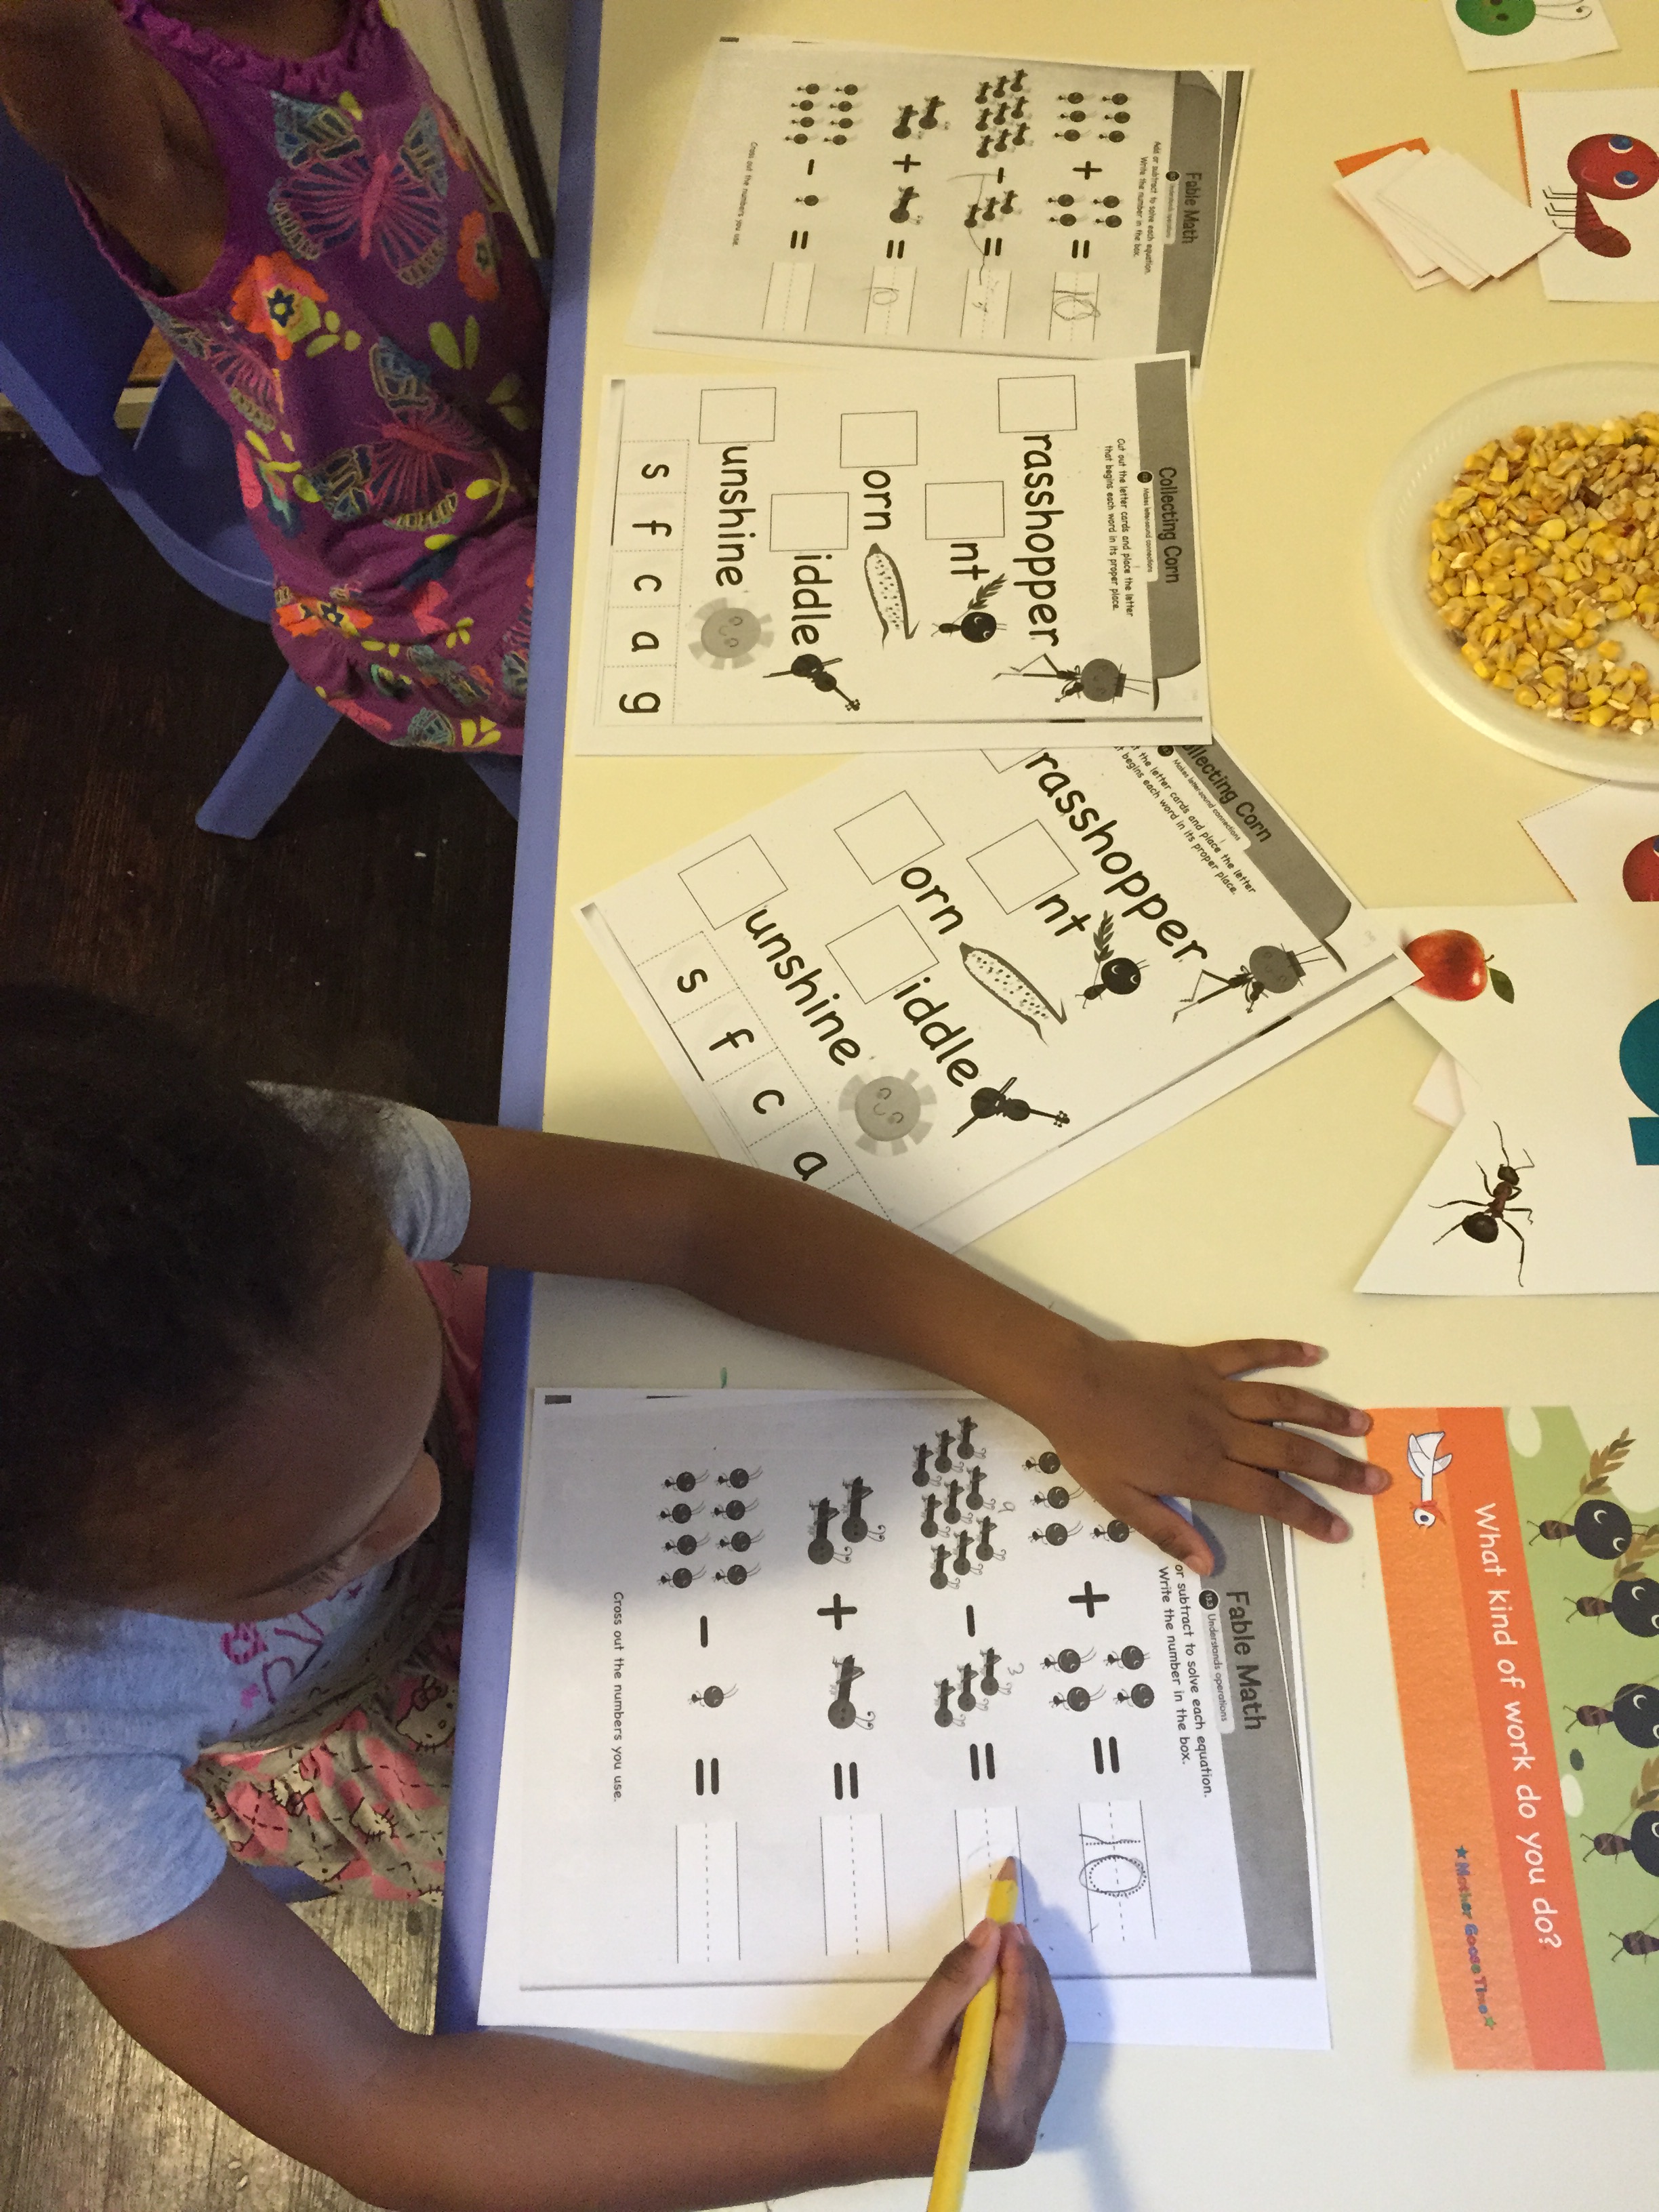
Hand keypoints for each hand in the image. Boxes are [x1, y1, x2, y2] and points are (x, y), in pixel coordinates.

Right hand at [825, 1921, 1064, 2177]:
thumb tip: (991, 1934)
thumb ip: (956, 1982)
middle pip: (1043, 2038)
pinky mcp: (1012, 2125)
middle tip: (1013, 1932)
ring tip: (1013, 1952)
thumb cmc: (875, 2088)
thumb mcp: (913, 2029)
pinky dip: (1025, 2024)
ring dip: (1032, 1998)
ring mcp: (1020, 2131)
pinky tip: (1010, 1991)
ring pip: (1043, 2049)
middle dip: (1030, 1980)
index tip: (1011, 1927)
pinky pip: (1033, 2064)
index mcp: (995, 2112)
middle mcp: (1020, 2129)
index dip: (1020, 1972)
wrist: (851, 2137)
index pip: (1022, 2028)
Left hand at [1022, 1334, 1387, 1574]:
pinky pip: (1249, 1354)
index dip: (1308, 1515)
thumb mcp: (1120, 1501)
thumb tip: (1208, 1566)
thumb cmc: (1091, 1446)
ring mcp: (1214, 1392)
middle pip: (1290, 1452)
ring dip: (1325, 1413)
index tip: (1341, 1528)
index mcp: (1202, 1471)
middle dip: (1337, 1469)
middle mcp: (1219, 1432)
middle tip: (1378, 1480)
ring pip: (1282, 1403)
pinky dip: (1282, 1350)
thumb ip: (1168, 1532)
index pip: (1268, 1498)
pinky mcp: (1201, 1360)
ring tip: (1363, 1424)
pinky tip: (1313, 1352)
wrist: (1069, 1384)